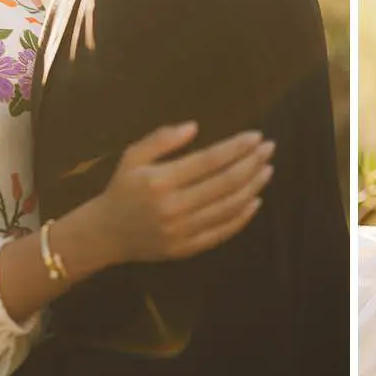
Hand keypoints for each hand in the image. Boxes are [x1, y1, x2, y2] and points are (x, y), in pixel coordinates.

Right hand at [62, 121, 272, 275]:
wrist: (105, 234)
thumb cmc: (122, 189)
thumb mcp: (132, 157)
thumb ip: (161, 139)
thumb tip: (195, 126)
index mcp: (160, 181)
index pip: (209, 161)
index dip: (237, 147)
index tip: (256, 136)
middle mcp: (174, 207)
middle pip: (225, 183)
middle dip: (252, 163)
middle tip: (270, 148)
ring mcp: (182, 231)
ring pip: (229, 207)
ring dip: (253, 187)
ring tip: (267, 169)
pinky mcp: (187, 249)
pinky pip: (222, 232)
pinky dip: (243, 216)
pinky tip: (255, 199)